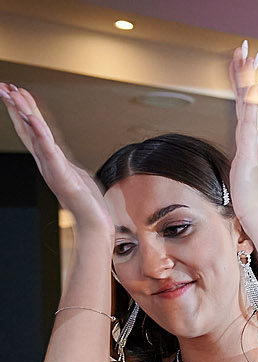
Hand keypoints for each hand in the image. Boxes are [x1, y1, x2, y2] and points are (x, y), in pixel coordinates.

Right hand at [0, 83, 111, 232]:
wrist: (94, 225)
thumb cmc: (88, 204)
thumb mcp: (76, 175)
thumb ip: (64, 162)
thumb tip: (60, 155)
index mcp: (50, 160)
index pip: (32, 131)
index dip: (22, 110)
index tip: (14, 92)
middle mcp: (47, 162)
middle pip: (28, 129)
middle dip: (16, 107)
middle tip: (4, 87)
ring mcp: (52, 168)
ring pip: (35, 135)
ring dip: (24, 114)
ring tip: (14, 95)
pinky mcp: (62, 175)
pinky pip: (49, 151)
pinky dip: (41, 135)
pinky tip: (34, 120)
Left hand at [227, 42, 257, 218]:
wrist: (255, 212)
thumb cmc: (247, 200)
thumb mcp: (237, 180)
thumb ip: (237, 174)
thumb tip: (237, 178)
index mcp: (247, 138)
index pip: (243, 104)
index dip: (242, 84)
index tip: (243, 65)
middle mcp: (251, 133)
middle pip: (246, 95)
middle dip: (245, 70)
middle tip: (245, 47)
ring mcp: (251, 136)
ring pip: (247, 98)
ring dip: (247, 75)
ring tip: (246, 54)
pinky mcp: (249, 141)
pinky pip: (248, 111)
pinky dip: (250, 94)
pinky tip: (250, 81)